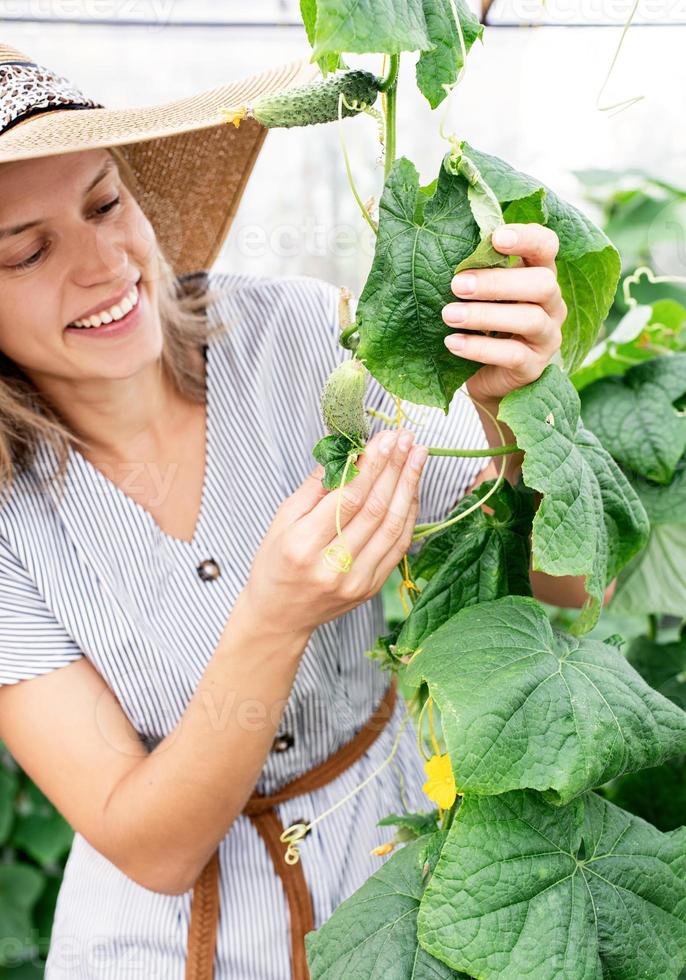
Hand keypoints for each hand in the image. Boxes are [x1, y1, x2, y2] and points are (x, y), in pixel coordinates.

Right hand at [242, 428, 427, 636]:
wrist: (280, 617)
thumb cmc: (275, 564)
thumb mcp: (281, 521)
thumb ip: (315, 488)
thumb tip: (347, 452)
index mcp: (302, 546)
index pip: (347, 499)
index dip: (371, 466)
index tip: (386, 438)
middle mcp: (331, 567)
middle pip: (374, 510)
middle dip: (394, 468)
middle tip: (406, 438)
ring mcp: (355, 581)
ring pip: (392, 526)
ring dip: (408, 486)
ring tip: (418, 455)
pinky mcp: (371, 588)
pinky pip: (398, 545)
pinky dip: (408, 513)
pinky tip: (412, 488)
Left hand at [442, 223, 566, 403]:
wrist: (485, 376)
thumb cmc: (481, 324)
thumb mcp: (480, 294)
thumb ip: (476, 271)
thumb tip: (443, 245)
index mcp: (540, 274)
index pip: (546, 246)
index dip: (527, 238)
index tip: (497, 238)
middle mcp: (552, 304)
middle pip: (542, 284)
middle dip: (497, 283)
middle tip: (457, 285)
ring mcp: (547, 337)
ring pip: (529, 319)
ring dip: (485, 315)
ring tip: (448, 315)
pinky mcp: (534, 366)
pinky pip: (512, 355)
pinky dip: (479, 348)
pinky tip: (452, 342)